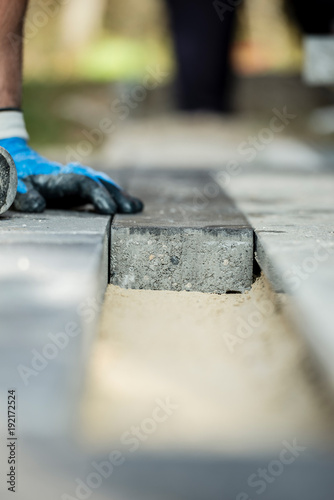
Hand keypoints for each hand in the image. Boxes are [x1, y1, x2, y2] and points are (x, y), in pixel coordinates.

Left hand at [0, 138, 142, 214]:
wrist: (13, 162)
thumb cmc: (12, 177)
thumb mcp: (12, 185)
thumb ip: (23, 194)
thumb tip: (38, 206)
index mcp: (57, 178)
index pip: (84, 184)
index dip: (98, 195)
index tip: (111, 210)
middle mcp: (70, 177)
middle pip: (99, 183)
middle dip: (116, 195)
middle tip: (133, 208)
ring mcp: (74, 182)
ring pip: (101, 185)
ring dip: (118, 195)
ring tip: (136, 206)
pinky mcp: (75, 189)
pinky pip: (98, 190)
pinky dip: (112, 195)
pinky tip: (125, 204)